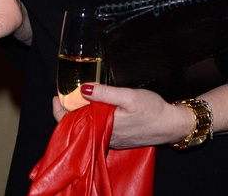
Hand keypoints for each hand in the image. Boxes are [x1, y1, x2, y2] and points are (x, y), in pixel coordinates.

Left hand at [53, 84, 192, 148]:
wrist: (172, 125)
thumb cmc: (153, 109)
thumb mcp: (129, 96)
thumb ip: (106, 93)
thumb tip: (83, 89)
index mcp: (104, 126)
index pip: (73, 123)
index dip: (60, 110)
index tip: (56, 97)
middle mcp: (105, 136)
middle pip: (78, 125)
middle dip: (68, 110)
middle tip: (64, 94)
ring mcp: (112, 138)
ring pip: (88, 127)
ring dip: (80, 114)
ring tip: (76, 97)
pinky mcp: (119, 138)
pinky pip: (99, 129)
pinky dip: (92, 118)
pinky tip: (94, 107)